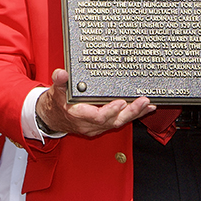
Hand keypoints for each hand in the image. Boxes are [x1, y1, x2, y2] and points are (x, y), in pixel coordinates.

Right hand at [35, 68, 153, 137]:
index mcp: (79, 116)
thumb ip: (59, 81)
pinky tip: (144, 109)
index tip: (121, 102)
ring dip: (135, 114)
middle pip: (114, 121)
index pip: (98, 117)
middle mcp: (90, 124)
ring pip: (119, 122)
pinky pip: (119, 121)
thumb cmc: (56, 104)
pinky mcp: (103, 125)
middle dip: (130, 112)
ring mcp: (98, 126)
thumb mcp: (55, 91)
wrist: (53, 118)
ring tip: (148, 105)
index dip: (110, 110)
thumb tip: (62, 73)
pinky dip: (132, 115)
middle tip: (143, 102)